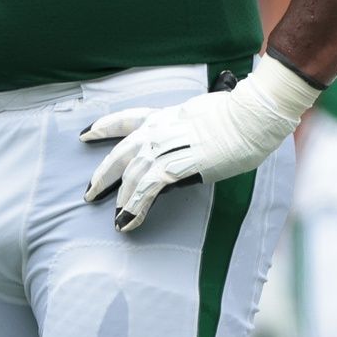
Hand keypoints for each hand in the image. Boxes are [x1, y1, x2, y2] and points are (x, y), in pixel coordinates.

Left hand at [82, 58, 316, 232]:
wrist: (250, 118)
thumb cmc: (238, 114)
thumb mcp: (204, 114)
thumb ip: (190, 125)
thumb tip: (192, 135)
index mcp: (165, 115)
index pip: (125, 119)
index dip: (103, 127)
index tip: (86, 133)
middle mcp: (159, 129)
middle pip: (120, 152)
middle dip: (103, 174)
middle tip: (90, 192)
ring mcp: (166, 147)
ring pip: (131, 175)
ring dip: (120, 199)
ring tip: (114, 217)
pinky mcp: (176, 165)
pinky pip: (147, 190)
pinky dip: (134, 207)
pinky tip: (128, 222)